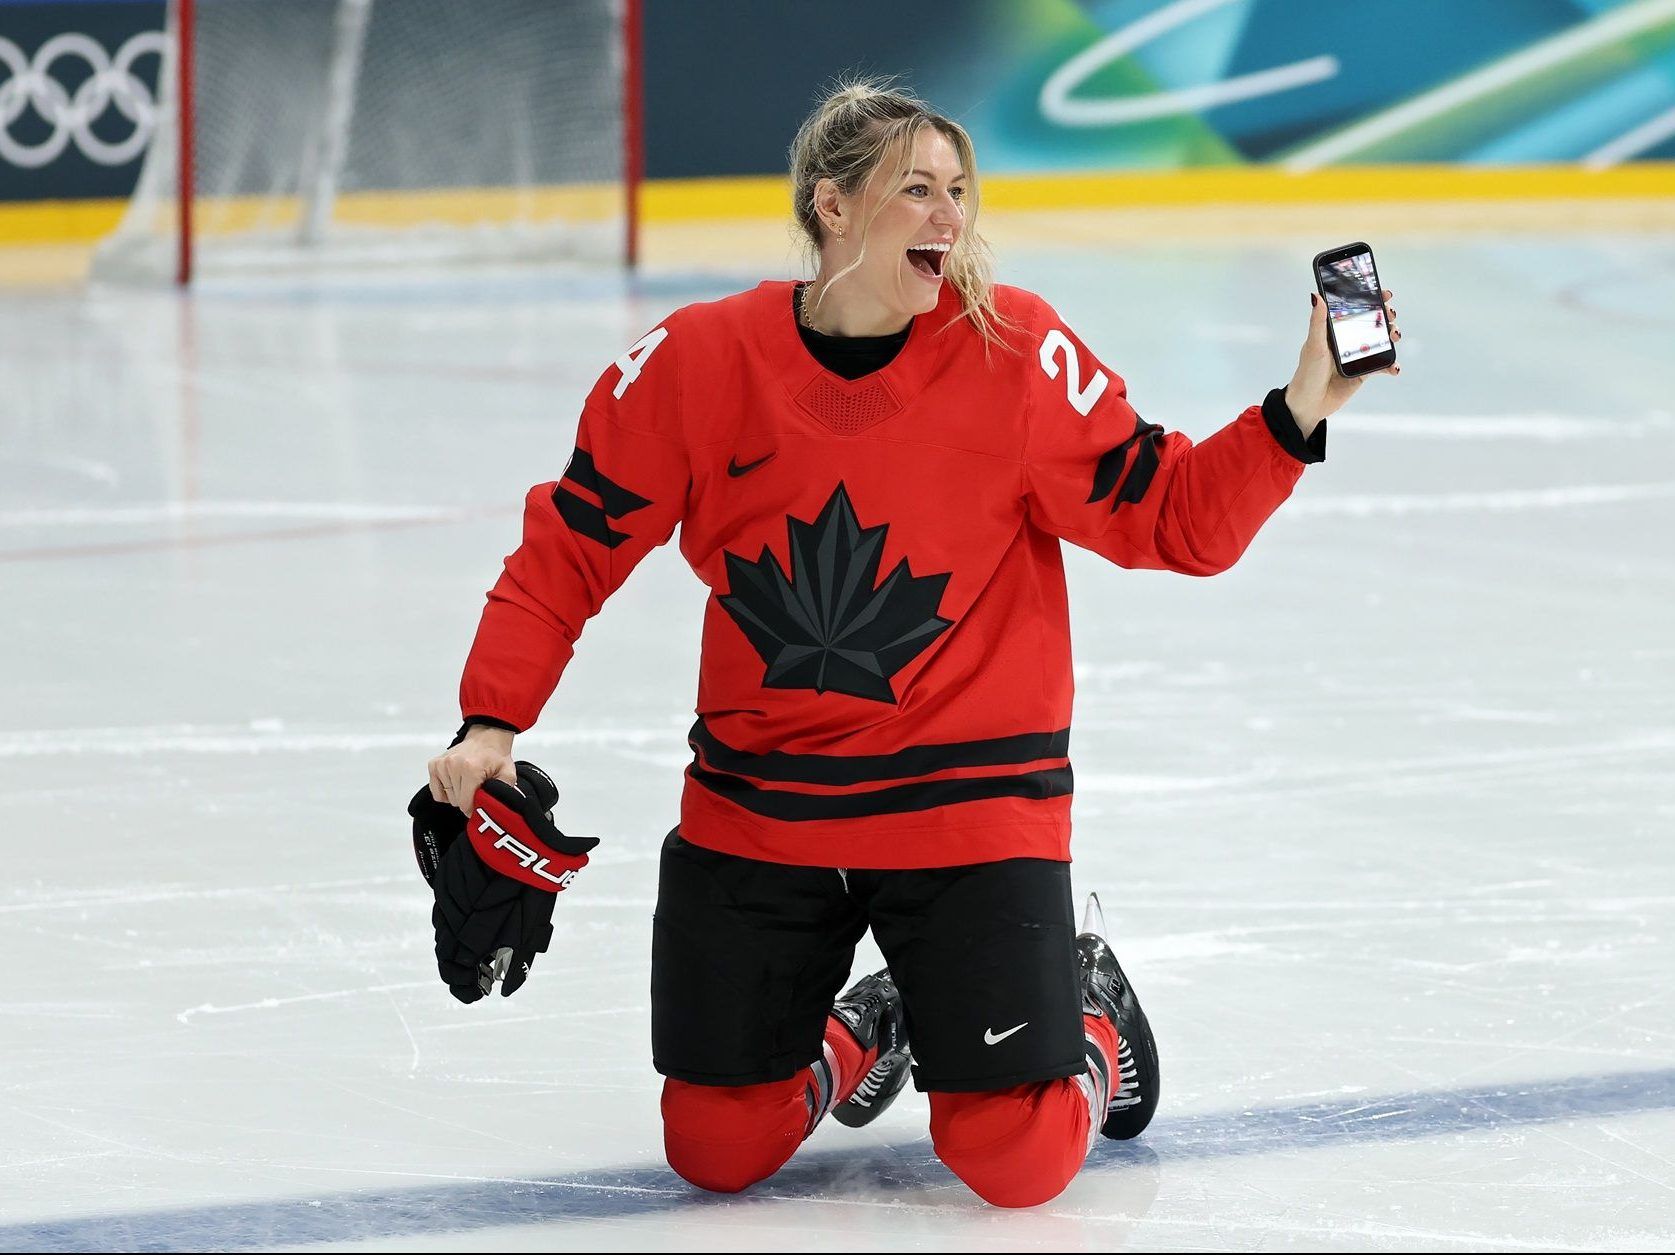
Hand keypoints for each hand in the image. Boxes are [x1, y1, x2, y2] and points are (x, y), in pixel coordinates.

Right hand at [428, 724, 516, 815]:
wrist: (486, 738)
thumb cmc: (495, 756)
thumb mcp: (508, 774)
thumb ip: (503, 792)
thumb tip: (495, 808)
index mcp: (470, 769)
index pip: (465, 803)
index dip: (473, 808)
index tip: (480, 803)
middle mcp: (453, 765)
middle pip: (456, 801)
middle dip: (467, 799)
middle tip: (476, 787)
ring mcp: (442, 764)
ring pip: (447, 797)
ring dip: (457, 793)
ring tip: (468, 781)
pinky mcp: (434, 764)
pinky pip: (435, 790)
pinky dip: (445, 791)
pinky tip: (456, 782)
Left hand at [1286, 289, 1401, 436]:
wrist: (1310, 404)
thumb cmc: (1307, 373)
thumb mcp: (1314, 345)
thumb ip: (1318, 322)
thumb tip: (1316, 296)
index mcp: (1335, 330)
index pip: (1355, 309)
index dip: (1371, 299)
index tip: (1384, 293)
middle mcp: (1348, 339)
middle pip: (1373, 322)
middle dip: (1386, 316)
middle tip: (1390, 315)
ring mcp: (1358, 355)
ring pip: (1381, 341)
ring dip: (1391, 336)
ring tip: (1394, 336)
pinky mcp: (1364, 372)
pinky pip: (1382, 365)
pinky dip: (1391, 365)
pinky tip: (1394, 368)